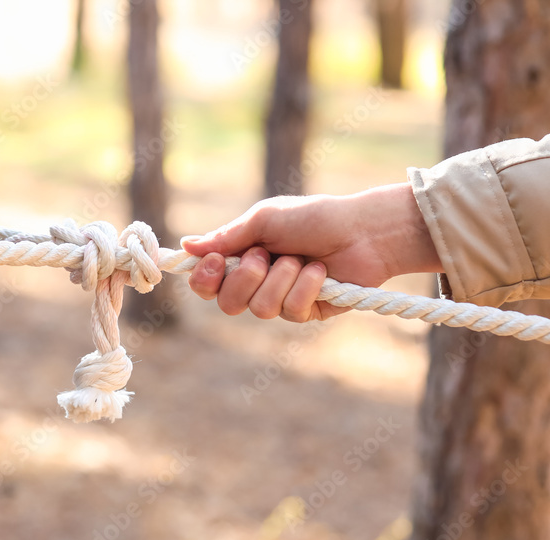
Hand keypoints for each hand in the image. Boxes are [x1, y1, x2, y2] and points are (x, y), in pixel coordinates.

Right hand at [182, 183, 441, 321]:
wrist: (363, 230)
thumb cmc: (313, 217)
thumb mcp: (263, 219)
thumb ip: (226, 237)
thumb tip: (185, 245)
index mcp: (242, 258)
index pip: (207, 284)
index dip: (205, 279)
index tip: (217, 261)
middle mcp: (257, 283)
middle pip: (227, 303)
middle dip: (246, 278)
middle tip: (266, 255)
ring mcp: (281, 300)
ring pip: (259, 309)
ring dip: (281, 279)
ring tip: (300, 259)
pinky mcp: (306, 312)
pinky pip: (290, 311)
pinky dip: (305, 287)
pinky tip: (321, 273)